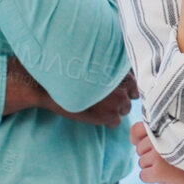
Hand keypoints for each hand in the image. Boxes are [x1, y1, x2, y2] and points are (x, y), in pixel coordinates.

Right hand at [6, 57, 134, 126]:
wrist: (48, 85)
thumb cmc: (68, 71)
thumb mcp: (92, 61)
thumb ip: (110, 66)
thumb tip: (124, 73)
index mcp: (120, 67)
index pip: (135, 78)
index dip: (124, 84)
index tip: (114, 86)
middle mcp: (124, 82)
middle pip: (133, 94)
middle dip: (122, 96)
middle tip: (103, 96)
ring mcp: (119, 99)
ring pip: (125, 108)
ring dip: (114, 108)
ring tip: (96, 104)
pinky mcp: (110, 115)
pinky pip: (116, 122)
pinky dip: (106, 120)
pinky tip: (92, 113)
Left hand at [131, 121, 183, 183]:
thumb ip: (173, 131)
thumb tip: (154, 138)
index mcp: (167, 125)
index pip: (136, 130)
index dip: (140, 139)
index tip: (150, 145)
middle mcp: (159, 137)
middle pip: (140, 149)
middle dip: (150, 155)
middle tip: (169, 160)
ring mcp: (158, 154)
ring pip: (142, 163)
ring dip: (153, 167)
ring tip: (173, 168)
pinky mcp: (160, 171)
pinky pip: (144, 175)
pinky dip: (153, 178)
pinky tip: (169, 177)